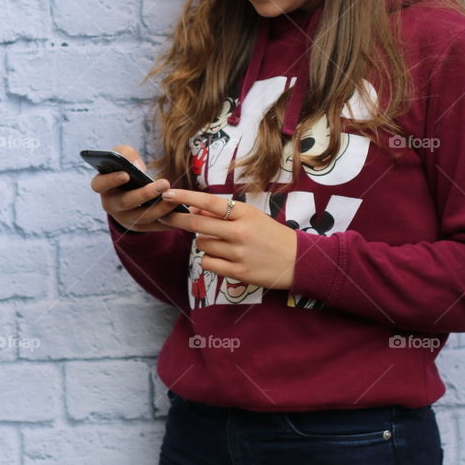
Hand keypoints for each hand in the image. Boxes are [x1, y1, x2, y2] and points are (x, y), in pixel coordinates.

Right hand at [90, 144, 183, 233]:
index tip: (126, 174)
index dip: (111, 180)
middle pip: (125, 202)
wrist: (130, 187)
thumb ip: (127, 155)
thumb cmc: (125, 166)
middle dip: (145, 194)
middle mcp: (111, 205)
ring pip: (142, 217)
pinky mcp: (140, 227)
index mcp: (103, 186)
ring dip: (160, 208)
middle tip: (164, 183)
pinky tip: (182, 212)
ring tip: (176, 197)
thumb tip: (138, 168)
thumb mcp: (123, 155)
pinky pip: (155, 227)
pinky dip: (169, 220)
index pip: (100, 184)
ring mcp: (125, 218)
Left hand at [160, 188, 298, 290]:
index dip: (185, 197)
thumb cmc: (271, 235)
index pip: (209, 202)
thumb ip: (223, 213)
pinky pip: (208, 263)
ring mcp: (238, 253)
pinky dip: (209, 259)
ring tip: (221, 243)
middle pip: (197, 225)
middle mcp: (240, 231)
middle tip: (165, 217)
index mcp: (245, 213)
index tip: (168, 193)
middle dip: (177, 220)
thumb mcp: (251, 217)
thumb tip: (193, 210)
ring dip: (203, 242)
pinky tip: (223, 258)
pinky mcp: (238, 271)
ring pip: (202, 245)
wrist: (298, 260)